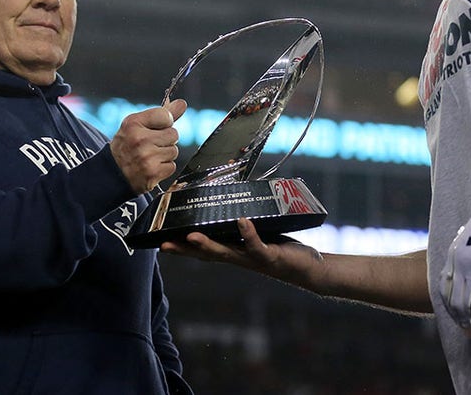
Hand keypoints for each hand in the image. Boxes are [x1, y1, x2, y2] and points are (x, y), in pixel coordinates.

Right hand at [110, 99, 186, 192]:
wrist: (113, 172)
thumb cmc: (127, 145)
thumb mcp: (137, 124)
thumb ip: (161, 114)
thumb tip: (182, 103)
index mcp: (133, 123)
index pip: (166, 116)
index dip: (164, 122)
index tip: (156, 128)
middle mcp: (139, 139)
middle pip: (174, 134)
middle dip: (165, 139)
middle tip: (151, 144)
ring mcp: (146, 157)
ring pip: (174, 151)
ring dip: (165, 155)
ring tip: (150, 156)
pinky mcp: (152, 173)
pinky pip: (172, 166)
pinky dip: (164, 168)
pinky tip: (151, 166)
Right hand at [161, 217, 321, 283]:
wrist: (309, 269)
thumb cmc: (281, 249)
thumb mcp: (258, 235)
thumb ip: (244, 224)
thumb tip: (232, 201)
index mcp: (233, 251)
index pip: (202, 251)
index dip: (181, 247)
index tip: (161, 241)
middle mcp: (238, 258)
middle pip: (206, 255)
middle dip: (185, 250)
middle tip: (164, 245)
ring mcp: (253, 258)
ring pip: (226, 253)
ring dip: (208, 246)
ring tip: (192, 236)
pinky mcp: (270, 256)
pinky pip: (257, 245)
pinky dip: (248, 234)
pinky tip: (241, 222)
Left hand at [439, 169, 470, 341]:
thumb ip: (467, 250)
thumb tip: (470, 260)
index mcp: (454, 254)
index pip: (445, 285)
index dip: (448, 303)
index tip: (452, 315)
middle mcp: (461, 264)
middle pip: (455, 298)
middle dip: (459, 317)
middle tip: (463, 331)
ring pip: (470, 304)